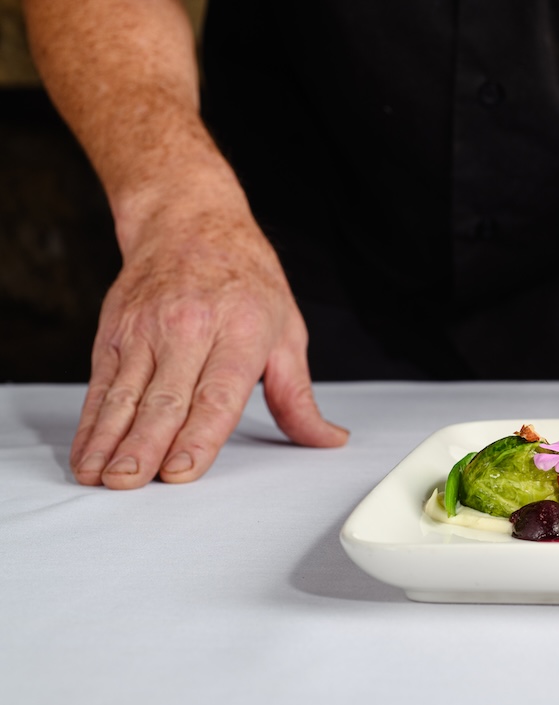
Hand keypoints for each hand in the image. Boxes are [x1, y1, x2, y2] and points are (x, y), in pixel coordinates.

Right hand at [69, 208, 348, 488]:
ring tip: (101, 476)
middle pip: (166, 398)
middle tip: (131, 483)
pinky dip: (90, 422)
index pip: (218, 393)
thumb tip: (326, 439)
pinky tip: (86, 451)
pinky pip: (101, 384)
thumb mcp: (287, 331)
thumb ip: (298, 396)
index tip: (181, 470)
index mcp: (241, 331)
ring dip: (109, 440)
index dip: (198, 435)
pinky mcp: (114, 331)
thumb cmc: (245, 279)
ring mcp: (147, 329)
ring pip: (125, 394)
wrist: (189, 221)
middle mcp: (190, 329)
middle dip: (145, 445)